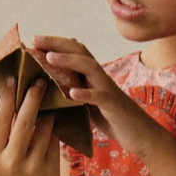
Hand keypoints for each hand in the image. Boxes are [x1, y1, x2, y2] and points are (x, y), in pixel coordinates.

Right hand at [0, 75, 58, 175]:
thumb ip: (4, 136)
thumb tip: (12, 102)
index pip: (1, 119)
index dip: (8, 96)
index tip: (13, 77)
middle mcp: (13, 160)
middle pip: (25, 120)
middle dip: (33, 97)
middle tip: (40, 80)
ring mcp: (34, 165)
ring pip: (44, 129)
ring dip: (48, 111)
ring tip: (50, 96)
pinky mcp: (52, 169)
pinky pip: (55, 140)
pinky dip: (55, 127)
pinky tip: (56, 117)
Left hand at [33, 34, 162, 161]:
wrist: (141, 135)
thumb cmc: (113, 121)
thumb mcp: (89, 105)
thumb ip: (74, 95)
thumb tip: (49, 93)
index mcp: (93, 76)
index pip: (74, 51)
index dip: (55, 43)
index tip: (34, 40)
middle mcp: (100, 78)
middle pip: (80, 51)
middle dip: (57, 43)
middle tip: (35, 39)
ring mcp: (108, 90)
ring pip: (89, 67)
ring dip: (68, 60)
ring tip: (50, 57)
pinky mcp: (114, 106)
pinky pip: (100, 96)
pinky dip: (86, 94)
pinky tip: (71, 93)